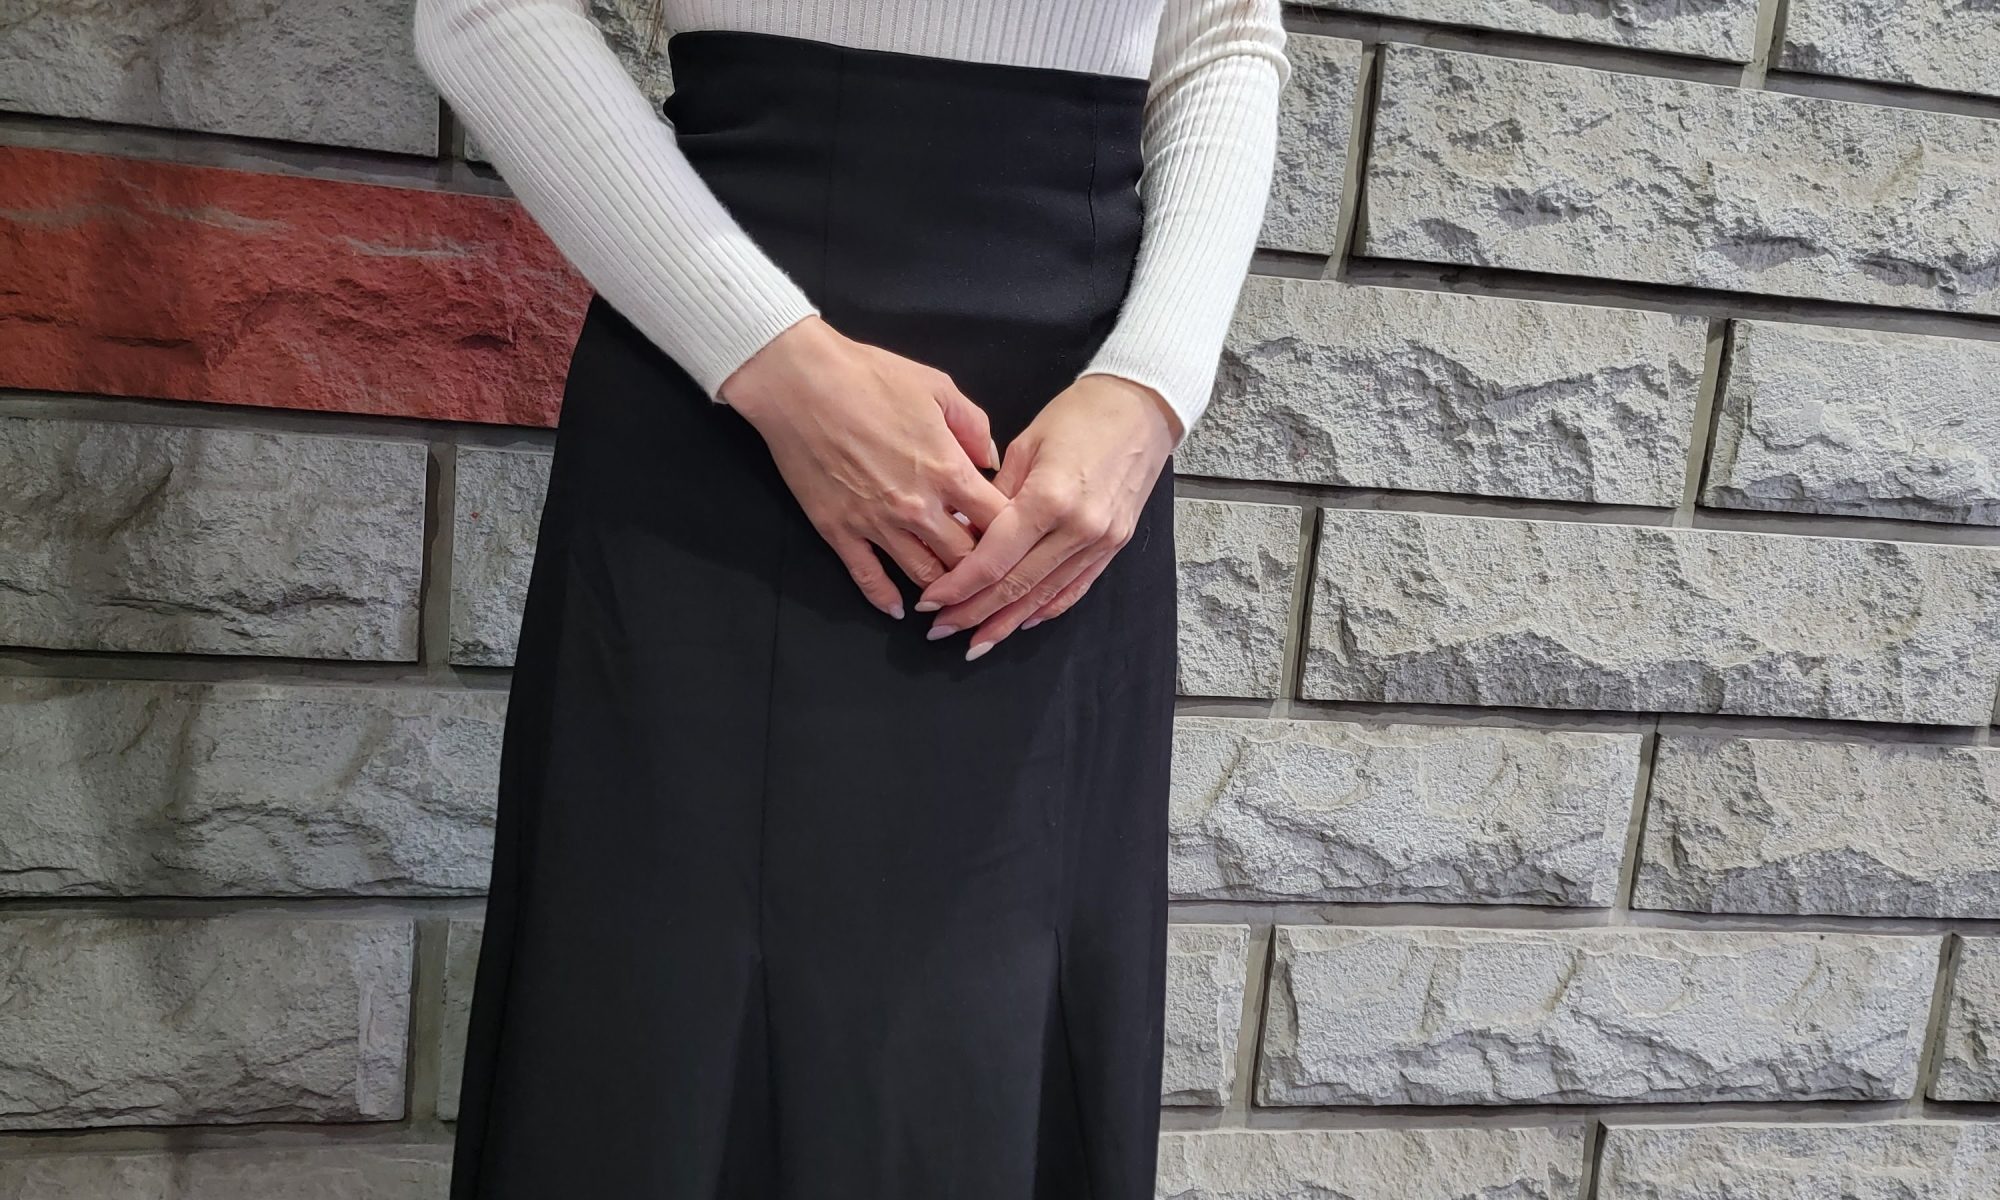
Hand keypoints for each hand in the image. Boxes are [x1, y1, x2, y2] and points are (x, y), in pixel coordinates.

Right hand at [720, 315, 1010, 617]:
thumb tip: (991, 458)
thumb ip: (973, 425)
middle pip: (966, 559)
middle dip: (981, 569)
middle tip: (987, 572)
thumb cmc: (868, 376)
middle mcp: (917, 506)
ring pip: (924, 576)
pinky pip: (868, 577)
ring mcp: (877, 523)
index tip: (1014, 538)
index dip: (1012, 535)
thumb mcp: (937, 386)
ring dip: (942, 590)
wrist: (798, 382)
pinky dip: (885, 599)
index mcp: (948, 470)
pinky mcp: (839, 531)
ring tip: (952, 595)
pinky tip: (898, 609)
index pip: (998, 523)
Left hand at [912, 373, 1177, 659]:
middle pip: (1016, 585)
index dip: (959, 586)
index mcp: (1049, 498)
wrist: (1141, 407)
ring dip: (1007, 621)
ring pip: (1045, 595)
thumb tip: (964, 532)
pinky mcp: (1114, 545)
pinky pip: (1075, 588)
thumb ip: (995, 495)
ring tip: (977, 641)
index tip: (931, 601)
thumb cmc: (1081, 414)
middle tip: (942, 629)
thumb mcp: (1026, 445)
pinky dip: (1047, 608)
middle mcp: (1078, 527)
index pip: (994, 558)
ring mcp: (1100, 540)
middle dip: (974, 613)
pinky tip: (1022, 621)